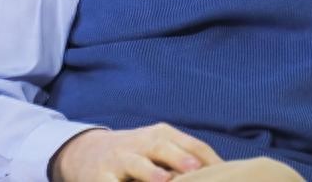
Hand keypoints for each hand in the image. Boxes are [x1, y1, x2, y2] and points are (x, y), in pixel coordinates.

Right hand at [50, 124, 223, 181]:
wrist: (87, 152)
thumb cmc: (137, 152)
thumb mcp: (160, 147)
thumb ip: (186, 156)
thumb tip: (223, 171)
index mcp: (161, 134)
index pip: (190, 143)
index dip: (206, 157)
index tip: (224, 171)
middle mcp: (141, 143)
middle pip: (162, 147)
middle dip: (179, 158)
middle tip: (196, 170)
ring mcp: (119, 159)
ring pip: (136, 164)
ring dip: (150, 172)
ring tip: (163, 181)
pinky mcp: (100, 176)